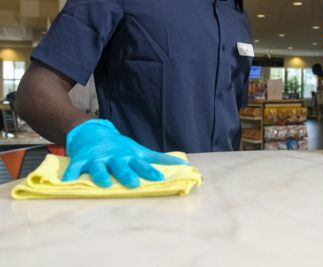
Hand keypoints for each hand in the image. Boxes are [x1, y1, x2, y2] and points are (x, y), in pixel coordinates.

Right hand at [62, 119, 187, 187]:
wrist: (94, 132)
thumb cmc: (120, 146)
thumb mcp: (139, 150)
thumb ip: (159, 159)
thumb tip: (184, 164)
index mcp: (128, 156)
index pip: (142, 164)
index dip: (150, 171)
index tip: (159, 178)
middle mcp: (114, 157)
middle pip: (121, 166)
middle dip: (127, 174)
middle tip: (134, 184)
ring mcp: (97, 158)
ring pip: (99, 167)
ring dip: (101, 175)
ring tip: (104, 185)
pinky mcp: (82, 160)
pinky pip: (75, 168)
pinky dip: (71, 174)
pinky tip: (68, 182)